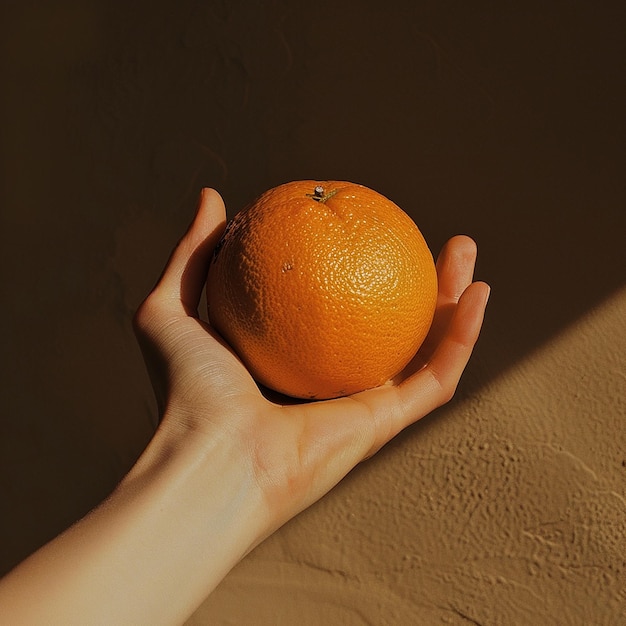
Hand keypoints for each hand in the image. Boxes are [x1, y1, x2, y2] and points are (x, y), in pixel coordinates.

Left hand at [134, 188, 489, 528]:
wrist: (206, 459)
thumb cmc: (184, 390)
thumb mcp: (173, 306)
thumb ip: (194, 253)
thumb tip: (214, 196)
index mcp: (292, 359)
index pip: (333, 307)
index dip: (354, 267)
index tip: (367, 228)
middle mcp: (332, 382)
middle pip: (387, 323)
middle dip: (417, 280)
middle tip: (430, 238)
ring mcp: (364, 407)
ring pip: (424, 348)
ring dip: (453, 302)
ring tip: (465, 253)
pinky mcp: (385, 426)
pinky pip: (438, 376)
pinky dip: (464, 337)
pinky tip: (479, 292)